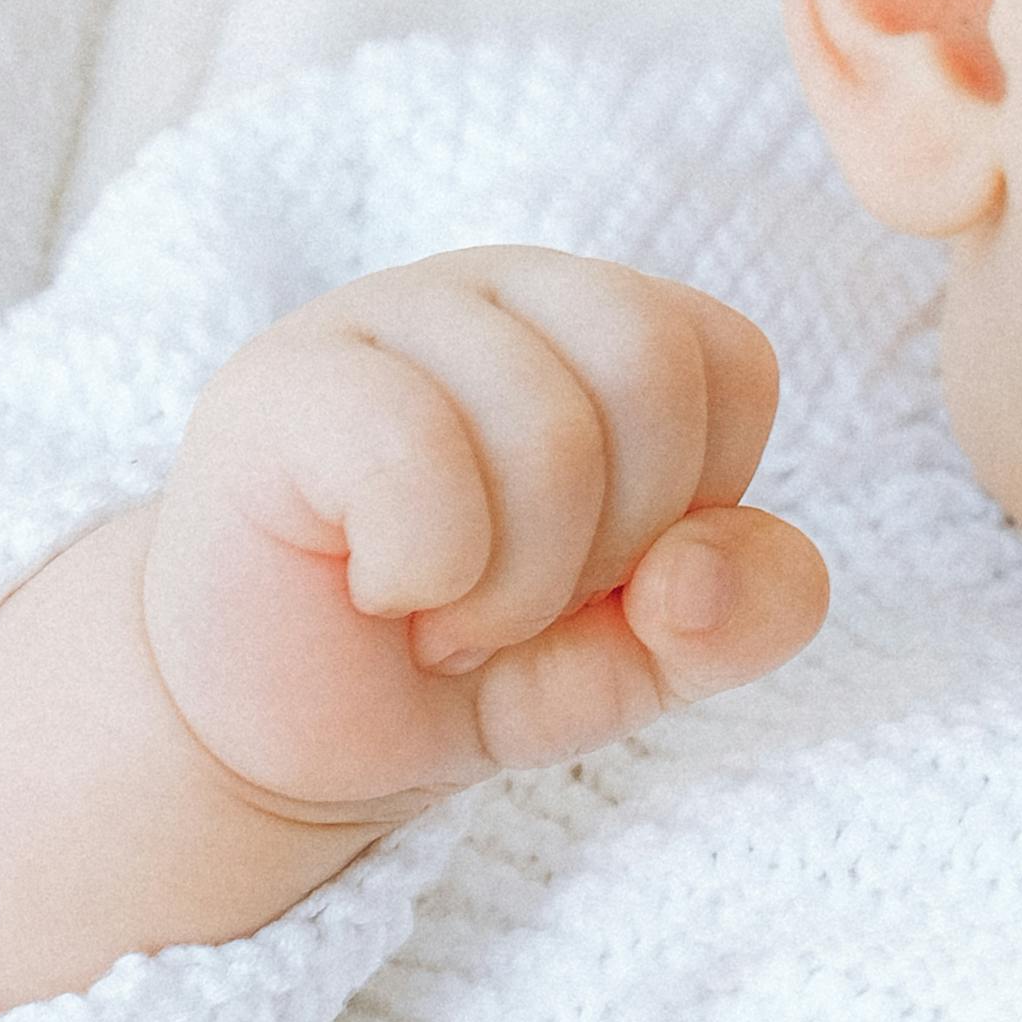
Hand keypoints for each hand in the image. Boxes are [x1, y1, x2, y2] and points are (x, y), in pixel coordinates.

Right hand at [142, 253, 827, 819]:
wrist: (284, 732)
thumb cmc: (467, 661)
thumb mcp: (646, 658)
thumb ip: (742, 615)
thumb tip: (697, 572)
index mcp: (600, 322)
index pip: (732, 362)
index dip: (691, 507)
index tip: (598, 572)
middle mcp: (499, 289)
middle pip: (654, 368)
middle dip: (606, 543)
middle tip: (511, 601)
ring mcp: (383, 316)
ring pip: (549, 423)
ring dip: (511, 584)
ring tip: (439, 607)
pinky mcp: (280, 382)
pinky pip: (418, 453)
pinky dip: (426, 570)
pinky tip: (378, 588)